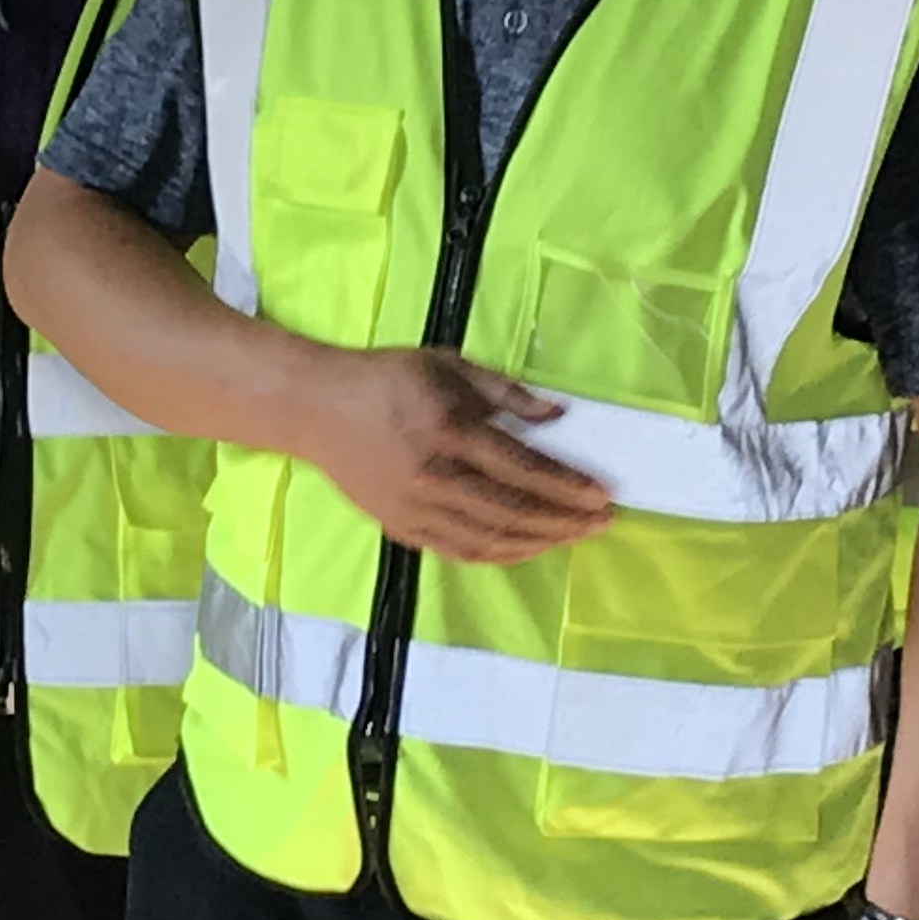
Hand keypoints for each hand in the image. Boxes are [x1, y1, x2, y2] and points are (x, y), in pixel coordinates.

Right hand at [302, 350, 614, 564]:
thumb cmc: (385, 379)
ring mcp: (417, 508)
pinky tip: (526, 547)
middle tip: (602, 521)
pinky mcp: (402, 527)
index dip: (568, 486)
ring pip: (490, 539)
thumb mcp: (448, 365)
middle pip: (514, 511)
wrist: (315, 409)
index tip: (603, 495)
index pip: (523, 468)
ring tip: (572, 536)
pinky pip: (460, 551)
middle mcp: (435, 476)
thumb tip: (557, 414)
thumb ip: (505, 391)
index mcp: (449, 429)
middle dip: (565, 520)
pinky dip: (500, 554)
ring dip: (539, 542)